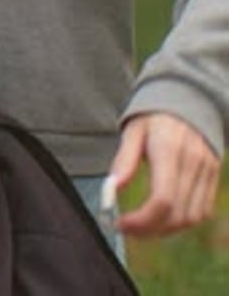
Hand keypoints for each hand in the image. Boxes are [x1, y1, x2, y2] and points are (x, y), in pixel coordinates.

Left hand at [111, 112, 220, 236]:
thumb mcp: (133, 130)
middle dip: (150, 230)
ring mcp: (207, 168)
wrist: (187, 96)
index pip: (162, 200)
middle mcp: (192, 160)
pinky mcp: (214, 174)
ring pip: (192, 217)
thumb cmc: (154, 115)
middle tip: (129, 228)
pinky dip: (183, 221)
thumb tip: (111, 189)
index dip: (141, 221)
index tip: (120, 223)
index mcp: (168, 148)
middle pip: (176, 215)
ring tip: (144, 224)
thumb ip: (124, 160)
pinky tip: (164, 216)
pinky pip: (202, 210)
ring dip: (167, 229)